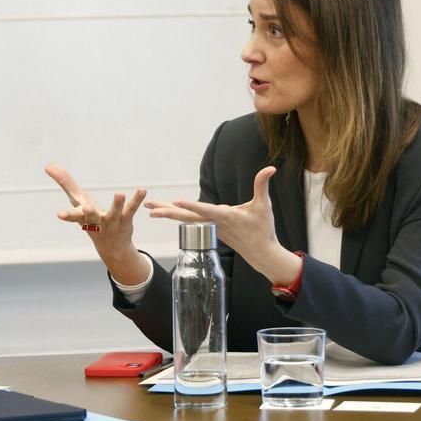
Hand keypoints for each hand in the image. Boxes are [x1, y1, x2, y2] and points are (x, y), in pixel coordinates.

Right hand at [45, 163, 149, 284]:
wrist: (111, 247)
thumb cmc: (90, 218)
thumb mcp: (77, 199)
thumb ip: (64, 182)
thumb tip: (48, 165)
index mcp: (82, 217)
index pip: (74, 215)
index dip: (67, 215)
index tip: (59, 215)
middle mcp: (96, 221)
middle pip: (91, 217)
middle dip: (88, 213)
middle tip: (86, 208)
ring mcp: (112, 221)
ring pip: (114, 213)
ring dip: (116, 204)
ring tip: (119, 193)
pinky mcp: (126, 219)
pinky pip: (131, 209)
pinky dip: (136, 200)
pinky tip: (142, 190)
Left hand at [144, 165, 301, 284]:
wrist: (261, 252)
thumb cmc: (262, 229)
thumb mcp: (264, 206)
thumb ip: (262, 185)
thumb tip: (271, 168)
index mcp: (226, 217)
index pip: (206, 210)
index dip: (192, 206)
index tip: (177, 202)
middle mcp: (214, 223)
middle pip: (187, 217)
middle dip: (168, 212)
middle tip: (149, 208)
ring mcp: (210, 227)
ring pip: (185, 219)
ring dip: (167, 213)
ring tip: (149, 208)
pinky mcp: (208, 229)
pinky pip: (188, 221)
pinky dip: (175, 216)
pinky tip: (164, 211)